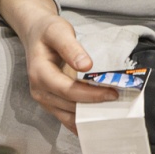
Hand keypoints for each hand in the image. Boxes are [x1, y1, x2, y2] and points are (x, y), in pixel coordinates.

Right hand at [0, 0, 123, 132]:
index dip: (90, 95)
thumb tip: (86, 65)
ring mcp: (44, 99)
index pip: (67, 90)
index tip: (112, 93)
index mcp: (39, 74)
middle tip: (119, 104)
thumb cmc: (47, 32)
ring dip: (90, 117)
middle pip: (70, 106)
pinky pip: (67, 118)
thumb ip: (70, 47)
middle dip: (94, 106)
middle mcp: (39, 91)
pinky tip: (98, 121)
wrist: (35, 34)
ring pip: (69, 116)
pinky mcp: (51, 103)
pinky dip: (82, 121)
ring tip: (113, 114)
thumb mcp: (58, 32)